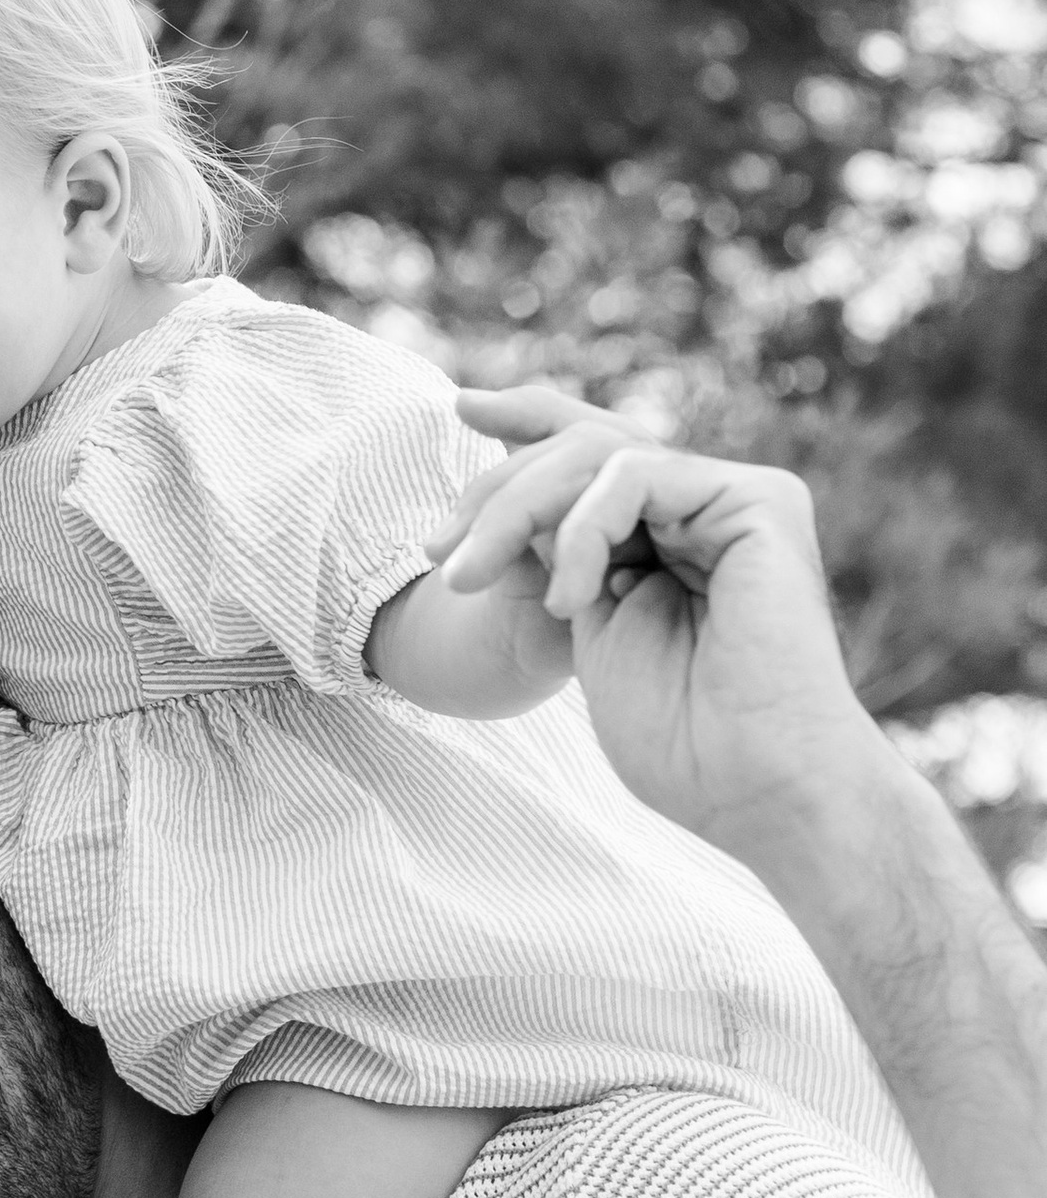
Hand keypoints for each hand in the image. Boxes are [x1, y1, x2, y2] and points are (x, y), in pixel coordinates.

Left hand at [428, 383, 894, 868]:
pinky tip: (570, 599)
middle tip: (436, 548)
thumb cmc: (684, 745)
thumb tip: (514, 498)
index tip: (461, 405)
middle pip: (585, 442)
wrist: (758, 792)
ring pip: (599, 452)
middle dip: (496, 484)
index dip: (530, 419)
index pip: (595, 453)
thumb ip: (563, 557)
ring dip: (517, 508)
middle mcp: (707, 511)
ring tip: (473, 577)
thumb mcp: (588, 629)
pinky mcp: (761, 501)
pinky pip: (637, 473)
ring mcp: (735, 501)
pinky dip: (583, 529)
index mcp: (672, 539)